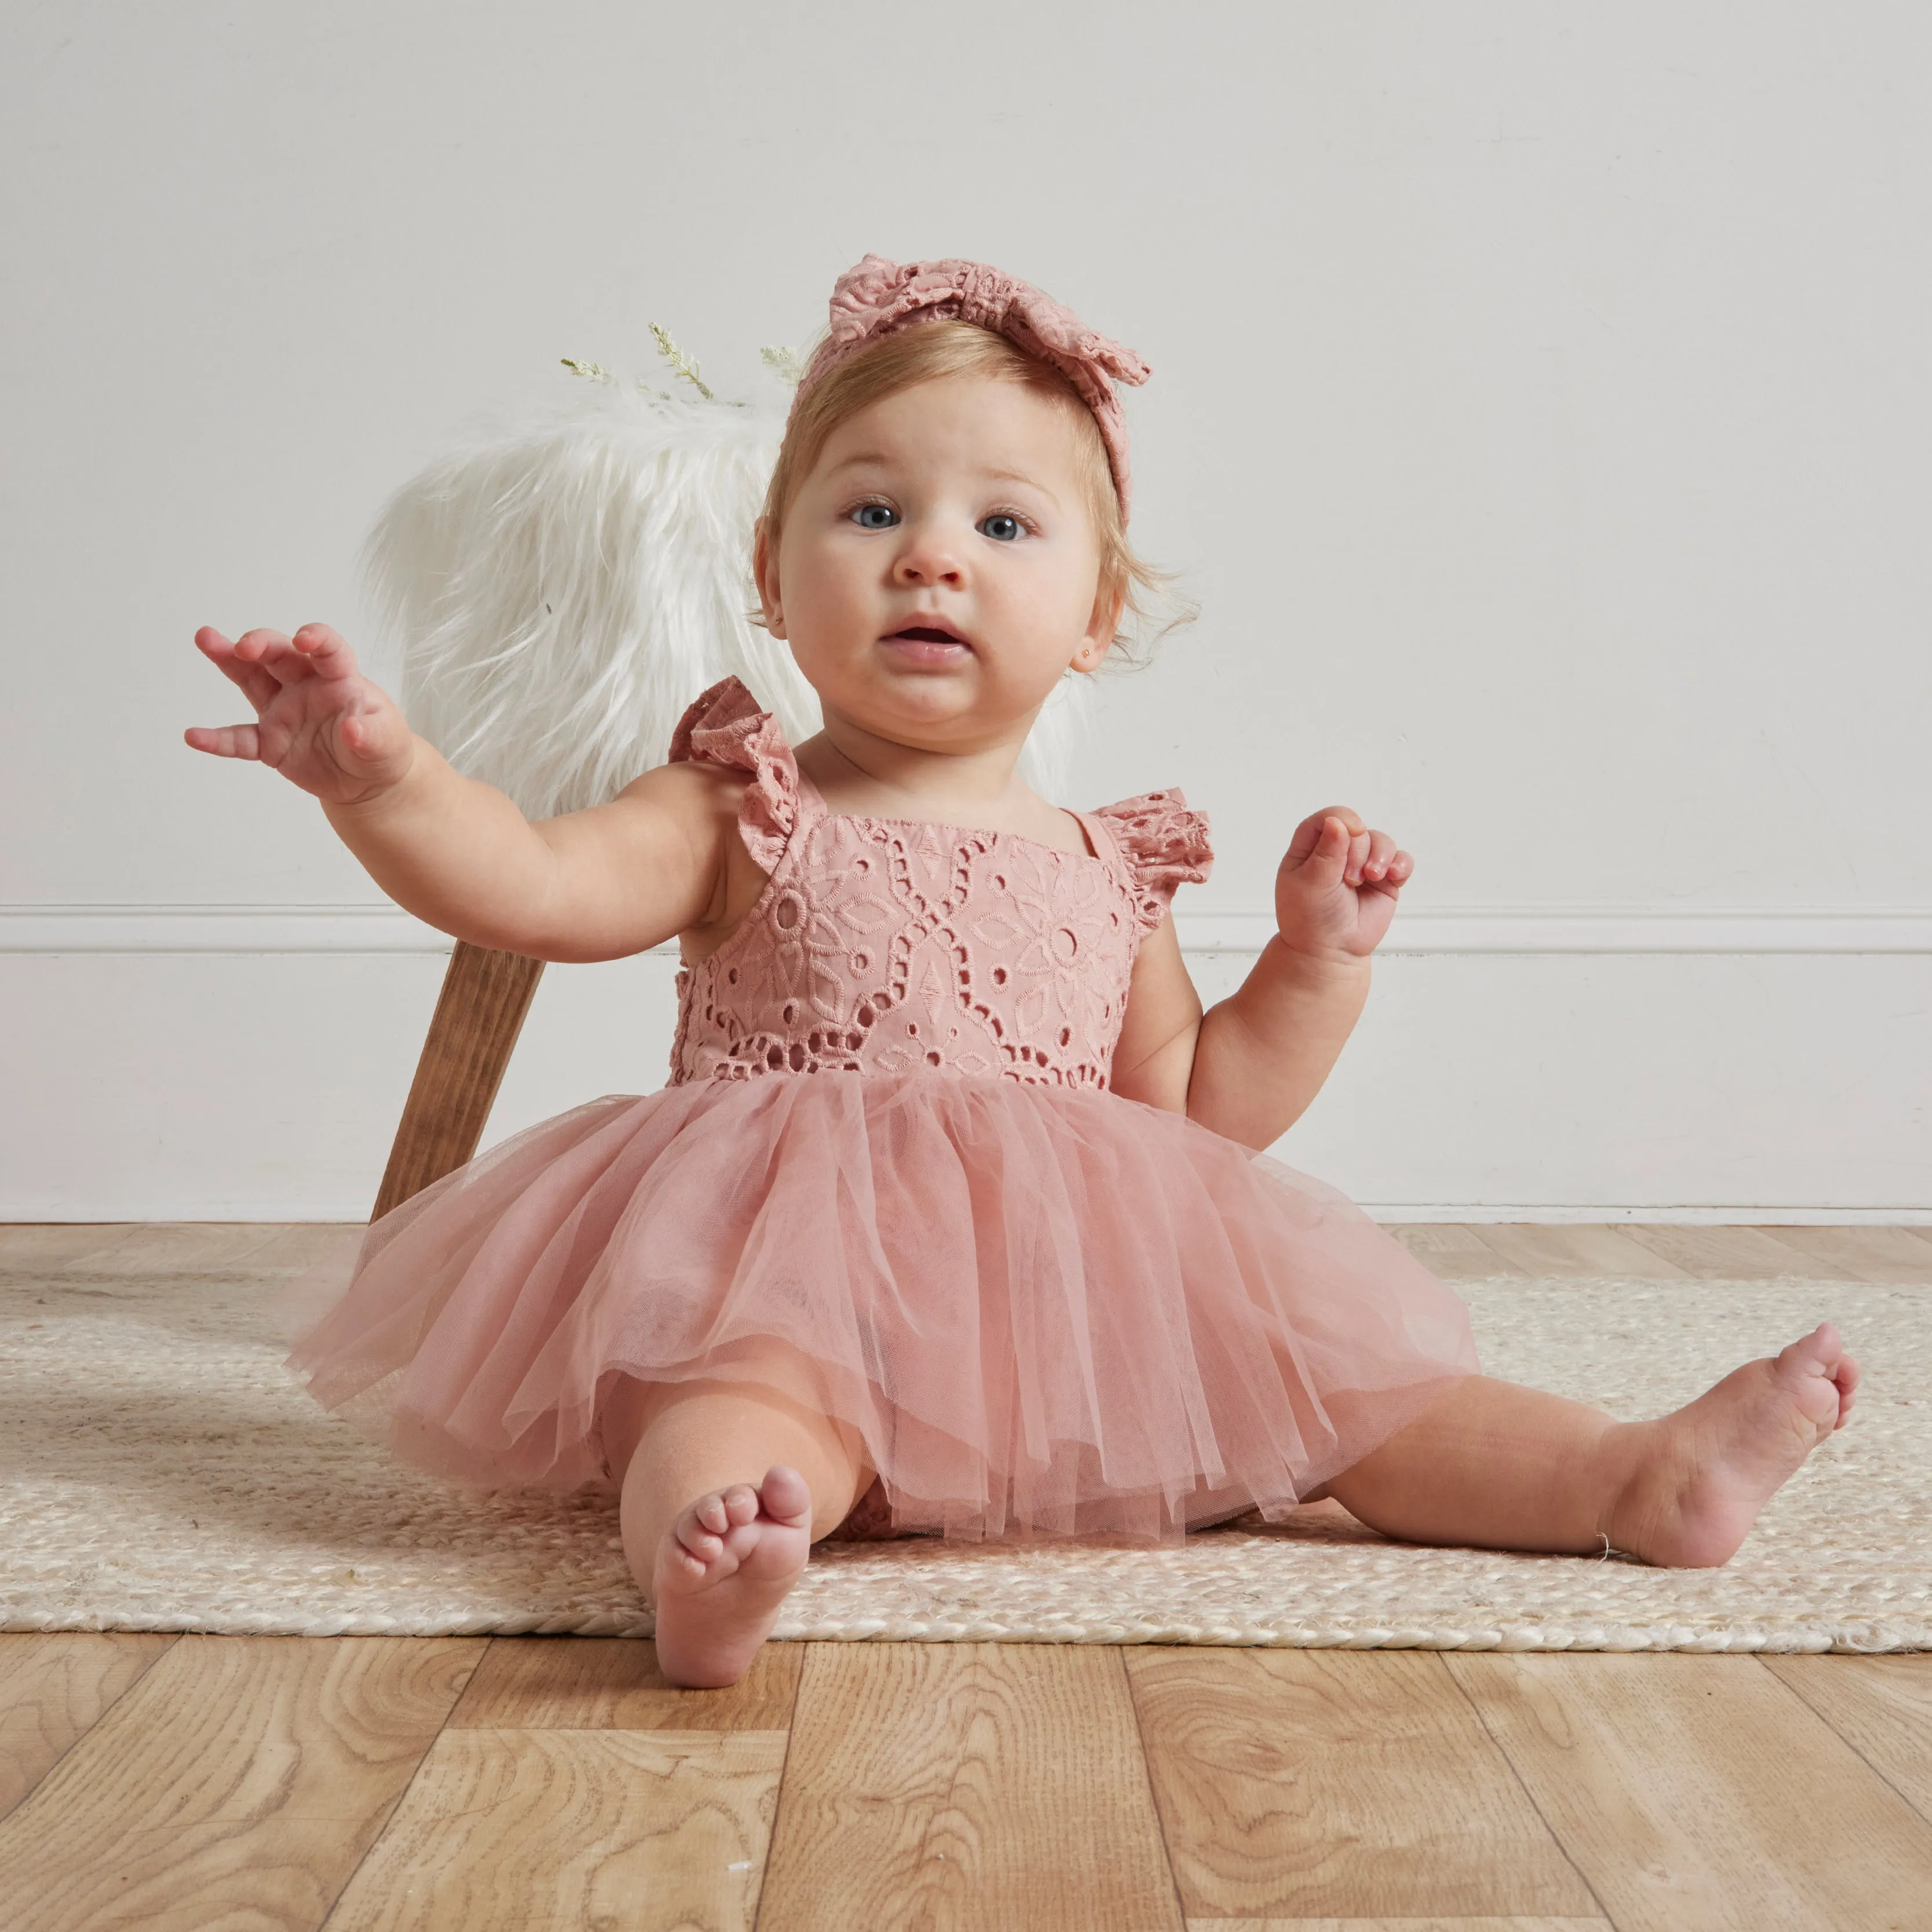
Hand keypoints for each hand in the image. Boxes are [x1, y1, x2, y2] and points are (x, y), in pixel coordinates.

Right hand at [185, 624, 414, 806]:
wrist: (368, 779)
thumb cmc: (382, 746)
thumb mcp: (388, 742)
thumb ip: (372, 735)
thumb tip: (353, 731)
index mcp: (339, 678)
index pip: (327, 649)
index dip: (316, 639)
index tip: (304, 639)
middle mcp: (305, 685)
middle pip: (279, 654)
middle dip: (261, 645)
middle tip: (244, 647)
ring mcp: (282, 710)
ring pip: (250, 679)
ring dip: (227, 659)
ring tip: (205, 638)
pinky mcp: (269, 741)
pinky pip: (239, 739)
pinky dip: (218, 740)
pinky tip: (194, 736)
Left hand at [1273, 806, 1413, 961]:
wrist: (1330, 952)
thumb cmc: (1311, 919)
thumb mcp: (1309, 885)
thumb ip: (1326, 854)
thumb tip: (1338, 821)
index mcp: (1310, 850)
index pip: (1327, 819)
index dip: (1342, 818)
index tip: (1353, 830)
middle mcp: (1338, 852)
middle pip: (1359, 830)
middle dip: (1359, 851)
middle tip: (1350, 879)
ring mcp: (1362, 865)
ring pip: (1381, 841)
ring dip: (1381, 855)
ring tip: (1372, 877)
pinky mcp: (1384, 881)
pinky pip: (1401, 860)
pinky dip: (1401, 864)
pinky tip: (1395, 875)